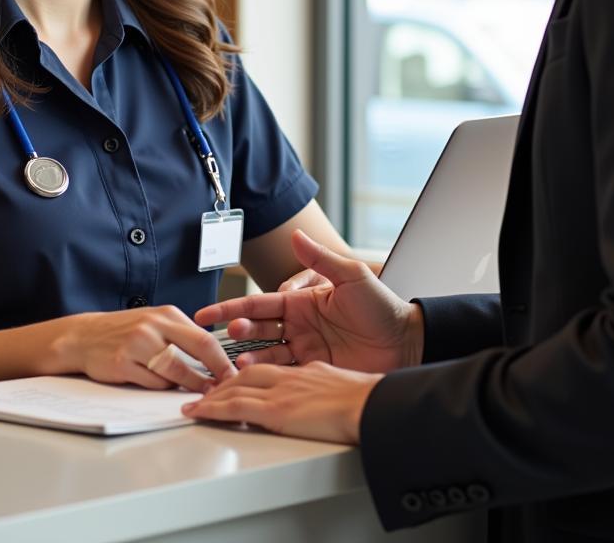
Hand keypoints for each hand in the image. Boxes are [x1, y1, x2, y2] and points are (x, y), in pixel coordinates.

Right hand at [62, 305, 234, 391]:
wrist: (84, 336)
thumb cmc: (125, 332)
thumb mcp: (155, 323)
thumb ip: (180, 336)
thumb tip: (213, 359)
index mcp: (167, 314)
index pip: (205, 338)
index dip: (222, 360)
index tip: (234, 374)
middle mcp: (154, 326)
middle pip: (198, 349)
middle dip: (217, 372)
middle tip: (227, 387)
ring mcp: (137, 344)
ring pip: (176, 370)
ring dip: (192, 385)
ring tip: (202, 394)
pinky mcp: (122, 363)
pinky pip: (153, 382)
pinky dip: (163, 389)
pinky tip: (166, 389)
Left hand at [182, 362, 381, 443]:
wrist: (373, 405)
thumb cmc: (368, 397)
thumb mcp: (343, 381)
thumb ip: (324, 382)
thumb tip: (318, 395)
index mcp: (308, 364)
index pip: (269, 365)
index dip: (248, 369)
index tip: (234, 376)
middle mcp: (290, 373)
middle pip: (248, 370)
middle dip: (224, 377)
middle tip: (206, 386)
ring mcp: (282, 389)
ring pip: (237, 386)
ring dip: (213, 394)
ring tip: (196, 402)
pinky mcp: (277, 408)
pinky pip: (237, 406)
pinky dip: (214, 408)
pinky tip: (199, 411)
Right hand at [195, 230, 423, 372]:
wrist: (406, 340)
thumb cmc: (381, 304)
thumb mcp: (351, 276)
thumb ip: (320, 258)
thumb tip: (295, 235)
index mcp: (301, 301)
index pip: (259, 302)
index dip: (232, 307)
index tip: (207, 313)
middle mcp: (298, 325)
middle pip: (258, 328)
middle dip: (239, 330)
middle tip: (227, 332)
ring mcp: (305, 349)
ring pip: (267, 353)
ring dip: (250, 356)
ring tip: (238, 360)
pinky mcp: (315, 371)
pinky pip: (286, 373)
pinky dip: (269, 376)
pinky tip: (257, 378)